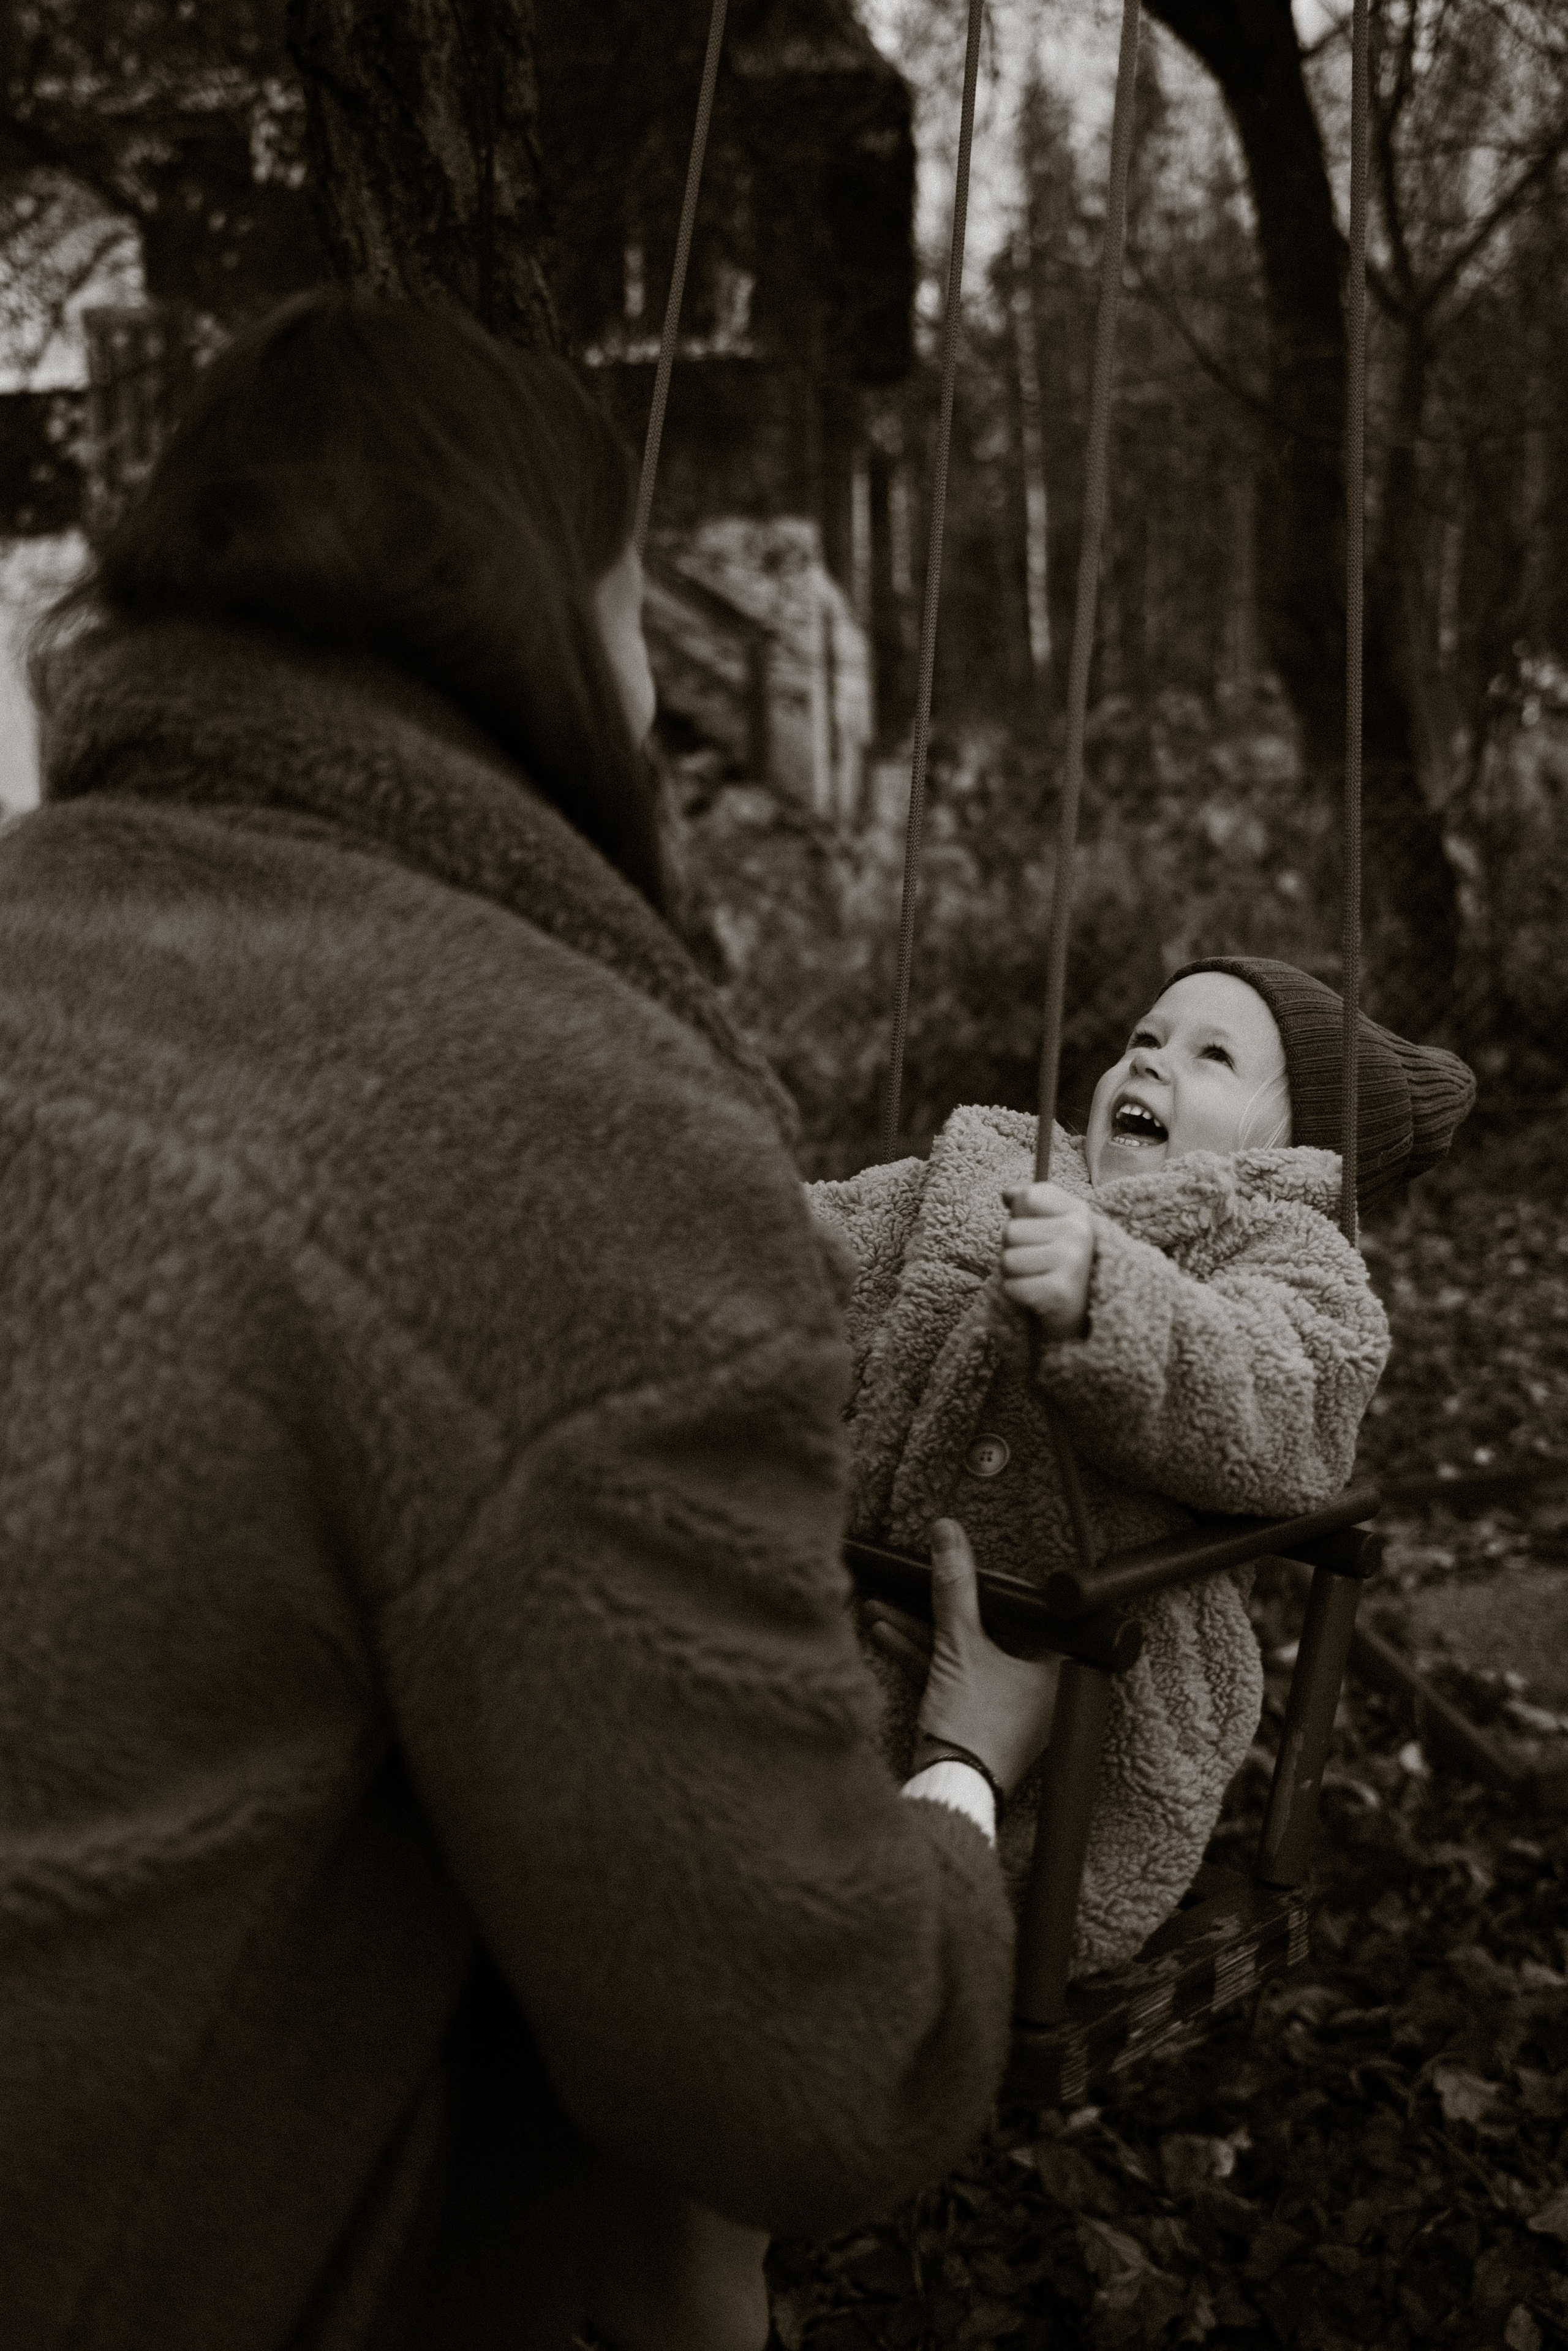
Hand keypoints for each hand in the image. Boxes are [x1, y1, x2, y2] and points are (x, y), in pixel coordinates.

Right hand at [870, 1519, 1060, 1796]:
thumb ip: (954, 1588)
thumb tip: (948, 1534)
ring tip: (880, 1606)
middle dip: (938, 1607)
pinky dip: (921, 1656)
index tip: (961, 1566)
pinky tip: (884, 1633)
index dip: (990, 1585)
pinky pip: (950, 1674)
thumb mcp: (960, 1646)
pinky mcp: (975, 1715)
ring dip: (919, 1629)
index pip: (1026, 1609)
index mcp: (1056, 1665)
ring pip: (962, 1651)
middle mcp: (1037, 1684)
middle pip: (988, 1628)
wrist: (951, 1791)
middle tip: (916, 1582)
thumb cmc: (975, 1725)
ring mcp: (1005, 1701)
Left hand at [1000, 1181, 1094, 1339]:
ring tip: (1037, 1279)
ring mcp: (1072, 1262)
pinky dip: (1017, 1294)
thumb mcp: (1054, 1225)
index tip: (1039, 1232)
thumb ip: (1031, 1202)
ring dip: (1014, 1274)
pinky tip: (1037, 1296)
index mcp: (1078, 1212)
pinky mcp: (1059, 1292)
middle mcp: (1079, 1233)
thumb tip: (1007, 1193)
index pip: (1029, 1197)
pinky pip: (1011, 1286)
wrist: (1082, 1315)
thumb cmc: (1061, 1265)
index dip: (1022, 1215)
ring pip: (1007, 1259)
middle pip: (1010, 1230)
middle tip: (1038, 1264)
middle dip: (1015, 1250)